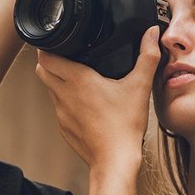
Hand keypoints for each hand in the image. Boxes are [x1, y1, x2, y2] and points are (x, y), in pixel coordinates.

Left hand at [35, 24, 161, 171]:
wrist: (115, 161)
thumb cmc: (125, 126)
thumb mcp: (140, 87)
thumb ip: (147, 57)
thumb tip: (152, 33)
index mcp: (78, 80)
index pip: (46, 57)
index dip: (48, 47)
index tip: (59, 43)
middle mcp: (64, 95)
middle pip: (42, 71)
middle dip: (49, 62)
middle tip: (66, 57)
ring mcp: (61, 114)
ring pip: (50, 90)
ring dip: (58, 82)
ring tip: (77, 80)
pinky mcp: (64, 128)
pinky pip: (59, 109)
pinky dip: (67, 103)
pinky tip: (85, 105)